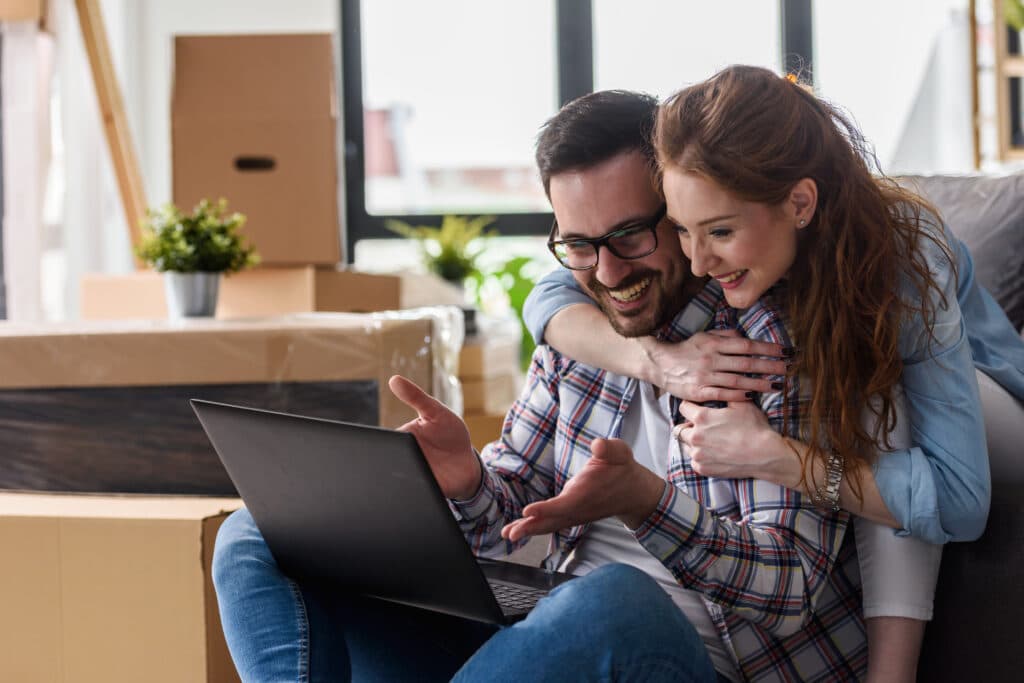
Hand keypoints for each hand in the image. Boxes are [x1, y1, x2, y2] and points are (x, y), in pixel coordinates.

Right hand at [388, 375, 481, 499]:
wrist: (468, 464)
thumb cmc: (451, 434)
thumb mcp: (436, 412)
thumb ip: (417, 397)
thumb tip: (394, 379)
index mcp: (401, 438)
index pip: (384, 440)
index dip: (379, 442)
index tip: (379, 441)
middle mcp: (402, 458)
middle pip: (387, 461)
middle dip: (387, 460)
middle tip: (395, 456)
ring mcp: (412, 475)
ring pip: (397, 478)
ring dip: (399, 476)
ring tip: (409, 471)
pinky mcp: (422, 491)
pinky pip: (411, 493)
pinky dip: (411, 492)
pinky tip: (417, 487)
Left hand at [500, 438, 665, 541]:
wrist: (633, 493)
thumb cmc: (623, 469)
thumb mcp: (620, 453)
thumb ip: (609, 448)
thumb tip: (598, 445)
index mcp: (587, 493)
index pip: (565, 504)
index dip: (546, 509)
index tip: (528, 511)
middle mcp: (579, 508)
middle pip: (552, 521)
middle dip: (530, 527)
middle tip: (510, 533)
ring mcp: (575, 514)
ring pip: (550, 525)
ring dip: (529, 529)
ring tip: (508, 533)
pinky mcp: (571, 515)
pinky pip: (551, 523)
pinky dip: (535, 527)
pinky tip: (520, 528)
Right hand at [639, 330, 787, 402]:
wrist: (660, 364)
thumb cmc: (686, 350)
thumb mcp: (704, 337)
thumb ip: (725, 336)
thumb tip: (744, 336)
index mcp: (714, 344)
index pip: (746, 345)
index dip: (767, 348)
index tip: (784, 351)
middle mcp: (711, 359)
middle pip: (746, 363)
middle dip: (770, 366)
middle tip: (789, 368)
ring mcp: (705, 376)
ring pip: (738, 381)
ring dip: (759, 384)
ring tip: (777, 385)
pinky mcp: (699, 392)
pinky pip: (722, 395)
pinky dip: (738, 396)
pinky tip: (752, 397)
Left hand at [674, 399, 798, 487]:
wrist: (765, 455)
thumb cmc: (755, 428)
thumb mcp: (742, 404)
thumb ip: (725, 395)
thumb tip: (720, 388)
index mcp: (701, 417)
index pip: (683, 407)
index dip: (690, 406)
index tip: (696, 409)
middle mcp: (695, 436)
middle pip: (680, 428)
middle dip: (689, 426)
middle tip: (703, 427)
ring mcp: (698, 454)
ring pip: (686, 445)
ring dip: (693, 443)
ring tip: (709, 441)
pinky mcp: (702, 468)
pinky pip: (694, 461)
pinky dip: (700, 457)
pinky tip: (712, 454)